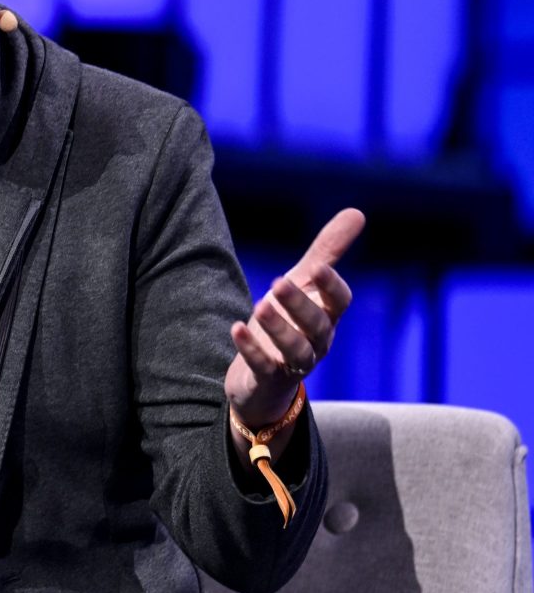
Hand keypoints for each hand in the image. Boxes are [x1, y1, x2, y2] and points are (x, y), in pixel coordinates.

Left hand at [225, 208, 364, 435]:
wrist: (264, 380)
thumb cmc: (289, 323)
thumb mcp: (303, 284)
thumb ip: (326, 253)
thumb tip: (357, 212)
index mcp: (327, 316)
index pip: (340, 302)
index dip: (331, 286)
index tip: (319, 267)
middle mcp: (316, 342)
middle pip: (316, 326)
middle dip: (300, 305)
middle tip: (277, 283)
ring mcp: (293, 364)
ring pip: (295, 350)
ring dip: (278, 329)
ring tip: (260, 304)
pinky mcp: (267, 379)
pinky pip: (262, 367)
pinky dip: (250, 349)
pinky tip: (236, 328)